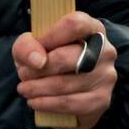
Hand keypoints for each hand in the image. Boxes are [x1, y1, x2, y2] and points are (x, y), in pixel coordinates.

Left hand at [12, 11, 116, 128]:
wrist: (65, 85)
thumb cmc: (49, 56)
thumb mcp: (33, 44)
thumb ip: (28, 45)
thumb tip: (38, 61)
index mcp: (91, 27)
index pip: (75, 24)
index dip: (50, 36)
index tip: (34, 48)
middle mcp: (104, 50)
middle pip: (68, 57)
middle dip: (39, 69)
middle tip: (23, 74)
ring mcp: (105, 76)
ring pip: (67, 84)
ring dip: (39, 88)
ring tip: (24, 89)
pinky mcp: (102, 100)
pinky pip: (71, 104)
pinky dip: (48, 104)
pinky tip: (35, 102)